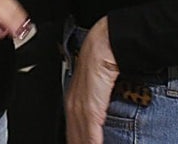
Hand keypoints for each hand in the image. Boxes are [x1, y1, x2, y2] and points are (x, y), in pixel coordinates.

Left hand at [66, 17, 116, 143]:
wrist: (105, 44)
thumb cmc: (101, 59)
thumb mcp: (96, 83)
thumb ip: (96, 101)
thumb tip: (101, 113)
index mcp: (72, 99)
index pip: (72, 130)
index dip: (76, 140)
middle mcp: (74, 104)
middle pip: (74, 135)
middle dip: (79, 143)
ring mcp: (81, 105)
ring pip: (80, 136)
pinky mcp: (92, 106)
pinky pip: (90, 130)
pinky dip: (92, 141)